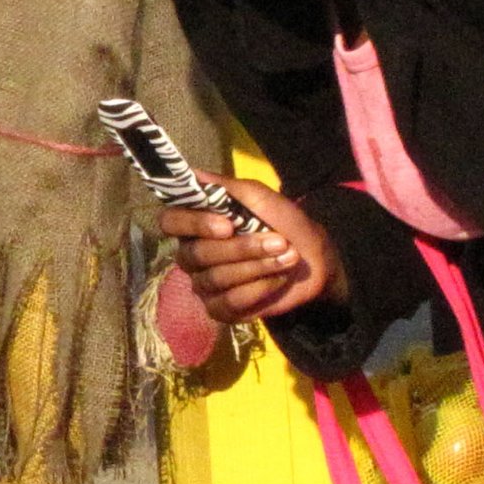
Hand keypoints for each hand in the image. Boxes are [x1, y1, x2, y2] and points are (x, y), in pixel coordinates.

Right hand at [159, 178, 345, 326]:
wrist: (314, 259)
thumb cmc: (284, 223)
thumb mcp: (259, 197)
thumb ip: (225, 188)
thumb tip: (191, 173)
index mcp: (196, 224)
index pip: (170, 222)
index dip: (192, 223)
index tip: (227, 225)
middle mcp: (193, 255)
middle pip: (196, 254)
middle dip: (241, 248)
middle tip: (278, 241)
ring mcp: (204, 284)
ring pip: (215, 279)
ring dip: (256, 266)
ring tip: (286, 256)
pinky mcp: (220, 309)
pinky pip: (228, 302)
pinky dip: (258, 289)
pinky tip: (278, 278)